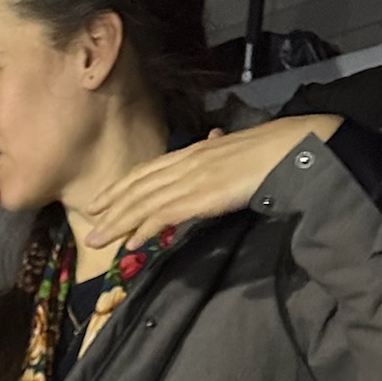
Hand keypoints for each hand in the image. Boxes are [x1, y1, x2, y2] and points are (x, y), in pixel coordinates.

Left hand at [84, 116, 343, 248]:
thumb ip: (218, 150)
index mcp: (194, 150)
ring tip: (98, 241)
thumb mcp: (234, 149)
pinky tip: (131, 243)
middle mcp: (187, 162)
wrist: (292, 149)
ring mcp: (193, 178)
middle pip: (140, 187)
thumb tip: (212, 137)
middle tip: (89, 225)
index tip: (101, 200)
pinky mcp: (202, 195)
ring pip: (145, 202)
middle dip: (111, 207)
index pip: (148, 170)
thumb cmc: (270, 151)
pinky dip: (145, 229)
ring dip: (119, 223)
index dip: (121, 186)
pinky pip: (165, 214)